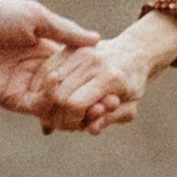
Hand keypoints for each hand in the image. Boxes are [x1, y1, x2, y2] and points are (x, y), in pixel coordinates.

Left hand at [0, 0, 105, 127]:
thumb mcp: (35, 17)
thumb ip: (65, 32)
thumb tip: (97, 40)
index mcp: (45, 52)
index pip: (76, 71)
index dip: (95, 77)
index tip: (115, 80)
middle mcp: (38, 73)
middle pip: (70, 92)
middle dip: (90, 98)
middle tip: (112, 101)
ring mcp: (25, 87)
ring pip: (57, 105)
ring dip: (75, 106)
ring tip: (95, 104)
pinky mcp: (11, 99)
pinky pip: (37, 107)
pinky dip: (51, 102)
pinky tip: (59, 88)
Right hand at [42, 8, 176, 134]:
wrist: (133, 52)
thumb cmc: (132, 85)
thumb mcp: (128, 108)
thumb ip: (108, 119)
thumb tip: (90, 130)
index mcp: (109, 77)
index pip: (75, 104)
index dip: (70, 121)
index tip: (77, 126)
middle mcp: (92, 61)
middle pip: (59, 94)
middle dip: (57, 115)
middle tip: (65, 122)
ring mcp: (79, 51)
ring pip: (48, 81)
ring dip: (48, 100)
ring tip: (59, 110)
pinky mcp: (68, 46)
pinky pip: (47, 69)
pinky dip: (44, 86)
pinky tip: (50, 97)